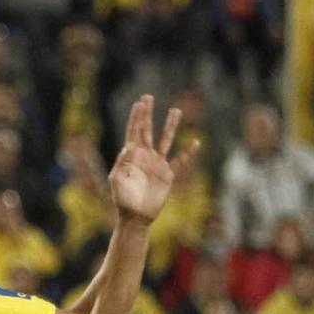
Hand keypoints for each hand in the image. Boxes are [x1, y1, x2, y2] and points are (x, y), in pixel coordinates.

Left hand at [108, 95, 198, 224]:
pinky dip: (188, 152)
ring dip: (170, 125)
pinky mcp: (168, 174)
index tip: (139, 103)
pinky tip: (196, 141)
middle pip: (147, 130)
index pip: (134, 132)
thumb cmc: (123, 200)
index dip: (136, 117)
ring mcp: (157, 163)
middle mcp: (144, 156)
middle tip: (148, 97)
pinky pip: (180, 160)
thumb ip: (123, 163)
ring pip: (165, 139)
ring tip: (175, 110)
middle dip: (147, 114)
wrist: (136, 216)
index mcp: (131, 156)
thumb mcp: (117, 181)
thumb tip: (130, 146)